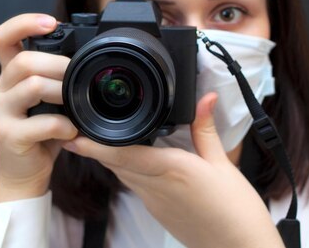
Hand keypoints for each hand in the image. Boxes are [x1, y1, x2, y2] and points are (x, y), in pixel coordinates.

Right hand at [0, 13, 77, 201]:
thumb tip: (88, 55)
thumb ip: (57, 77)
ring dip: (61, 91)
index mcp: (11, 75)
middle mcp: (2, 89)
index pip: (3, 37)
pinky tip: (71, 130)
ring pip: (32, 85)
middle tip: (76, 75)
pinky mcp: (10, 136)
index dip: (24, 23)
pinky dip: (63, 125)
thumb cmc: (41, 132)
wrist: (25, 172)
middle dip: (58, 64)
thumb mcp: (49, 99)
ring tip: (74, 102)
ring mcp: (2, 112)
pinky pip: (40, 123)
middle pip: (24, 60)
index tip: (52, 22)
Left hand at [62, 93, 284, 247]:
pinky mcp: (157, 211)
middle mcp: (156, 187)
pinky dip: (126, 170)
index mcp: (171, 170)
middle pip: (115, 164)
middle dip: (95, 147)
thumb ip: (206, 128)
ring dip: (109, 157)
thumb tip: (205, 98)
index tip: (73, 136)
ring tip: (99, 137)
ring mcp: (154, 202)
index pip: (123, 155)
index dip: (95, 146)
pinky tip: (132, 159)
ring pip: (122, 175)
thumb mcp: (223, 163)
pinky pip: (134, 186)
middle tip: (78, 128)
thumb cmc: (235, 210)